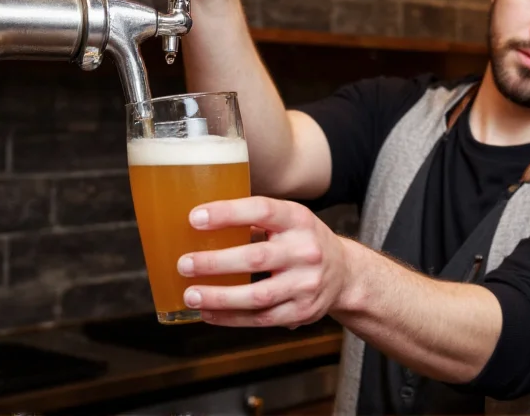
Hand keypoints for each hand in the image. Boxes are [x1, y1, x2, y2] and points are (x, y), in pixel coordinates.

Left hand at [177, 197, 348, 327]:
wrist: (345, 273)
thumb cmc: (303, 240)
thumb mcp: (288, 219)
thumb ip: (253, 220)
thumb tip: (199, 222)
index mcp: (298, 219)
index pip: (262, 210)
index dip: (227, 213)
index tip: (195, 218)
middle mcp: (306, 250)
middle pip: (255, 258)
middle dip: (214, 263)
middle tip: (184, 264)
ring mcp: (306, 284)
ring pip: (257, 296)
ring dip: (219, 297)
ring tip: (191, 295)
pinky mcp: (301, 312)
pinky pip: (260, 319)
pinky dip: (230, 318)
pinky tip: (208, 313)